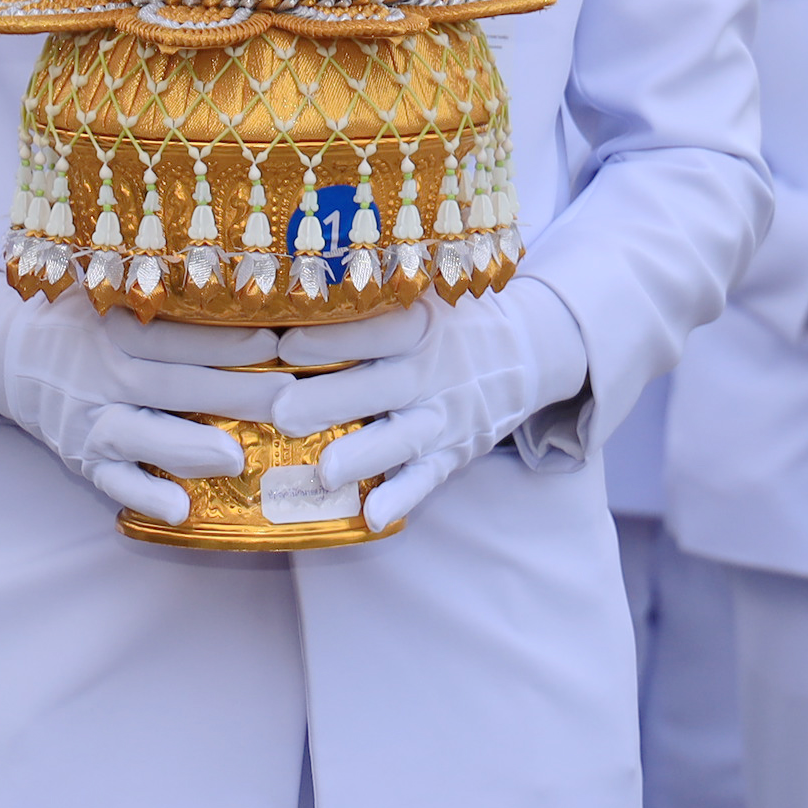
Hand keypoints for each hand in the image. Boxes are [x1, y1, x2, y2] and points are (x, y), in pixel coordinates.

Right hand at [0, 281, 292, 519]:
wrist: (8, 354)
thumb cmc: (81, 317)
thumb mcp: (106, 286)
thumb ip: (158, 288)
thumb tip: (241, 275)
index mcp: (110, 324)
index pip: (173, 334)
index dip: (223, 340)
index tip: (275, 343)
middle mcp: (98, 372)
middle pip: (169, 384)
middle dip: (231, 393)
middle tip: (286, 399)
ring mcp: (88, 419)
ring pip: (139, 436)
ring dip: (187, 449)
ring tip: (236, 457)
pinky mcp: (81, 457)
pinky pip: (112, 481)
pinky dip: (143, 496)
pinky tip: (180, 509)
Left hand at [269, 281, 587, 532]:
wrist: (526, 350)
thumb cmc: (449, 321)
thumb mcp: (423, 296)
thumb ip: (372, 300)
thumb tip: (286, 290)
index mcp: (420, 325)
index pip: (376, 330)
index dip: (333, 338)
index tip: (285, 344)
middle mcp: (432, 370)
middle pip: (379, 386)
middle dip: (329, 400)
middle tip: (281, 411)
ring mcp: (444, 416)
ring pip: (400, 439)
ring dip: (363, 455)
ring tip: (324, 471)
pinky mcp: (453, 452)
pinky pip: (426, 478)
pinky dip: (401, 497)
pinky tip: (372, 516)